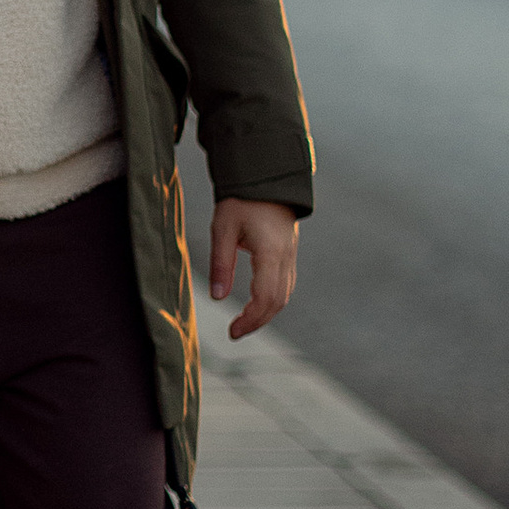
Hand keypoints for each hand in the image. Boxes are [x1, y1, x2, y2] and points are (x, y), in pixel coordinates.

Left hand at [209, 197, 298, 338]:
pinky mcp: (289, 252)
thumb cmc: (241, 199)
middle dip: (258, 321)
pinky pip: (286, 283)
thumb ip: (220, 264)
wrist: (266, 176)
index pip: (265, 296)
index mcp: (271, 252)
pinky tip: (257, 304)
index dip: (250, 318)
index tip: (232, 331)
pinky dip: (273, 299)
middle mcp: (286, 256)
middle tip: (235, 332)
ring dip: (266, 313)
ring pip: (285, 294)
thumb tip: (217, 298)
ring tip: (244, 323)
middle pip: (278, 301)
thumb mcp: (223, 229)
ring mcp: (291, 254)